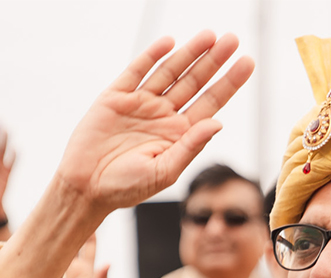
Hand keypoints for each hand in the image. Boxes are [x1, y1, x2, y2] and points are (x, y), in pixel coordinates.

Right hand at [54, 32, 252, 213]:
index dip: (228, 82)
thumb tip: (217, 123)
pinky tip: (169, 42)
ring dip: (189, 53)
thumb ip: (190, 147)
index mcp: (178, 133)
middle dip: (213, 61)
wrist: (84, 188)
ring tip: (209, 36)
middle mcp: (163, 115)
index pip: (210, 102)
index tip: (246, 62)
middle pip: (194, 82)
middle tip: (232, 40)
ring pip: (169, 72)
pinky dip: (152, 56)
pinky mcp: (116, 97)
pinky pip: (137, 71)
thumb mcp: (164, 172)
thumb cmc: (125, 188)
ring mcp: (140, 104)